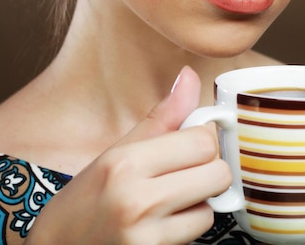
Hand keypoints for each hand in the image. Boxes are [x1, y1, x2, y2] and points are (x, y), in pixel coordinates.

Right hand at [25, 66, 230, 244]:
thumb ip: (163, 116)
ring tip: (170, 200)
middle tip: (184, 172)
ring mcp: (145, 234)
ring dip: (200, 201)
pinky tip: (165, 222)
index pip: (203, 140)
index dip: (204, 139)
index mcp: (126, 163)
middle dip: (208, 170)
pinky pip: (199, 231)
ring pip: (212, 204)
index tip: (191, 143)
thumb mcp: (118, 151)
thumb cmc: (86, 200)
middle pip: (218, 172)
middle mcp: (136, 199)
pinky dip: (190, 225)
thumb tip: (190, 75)